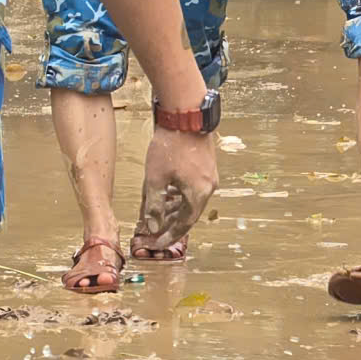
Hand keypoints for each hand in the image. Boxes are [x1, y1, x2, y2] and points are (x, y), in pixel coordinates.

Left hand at [132, 126, 220, 253]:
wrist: (185, 115)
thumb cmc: (170, 146)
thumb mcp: (155, 179)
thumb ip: (154, 205)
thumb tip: (153, 226)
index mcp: (199, 195)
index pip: (184, 225)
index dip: (168, 236)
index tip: (154, 244)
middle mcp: (208, 188)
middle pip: (188, 214)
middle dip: (168, 224)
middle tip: (151, 232)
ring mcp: (209, 177)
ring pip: (190, 201)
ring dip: (173, 210)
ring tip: (155, 216)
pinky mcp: (206, 167)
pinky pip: (192, 189)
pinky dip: (178, 196)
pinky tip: (166, 196)